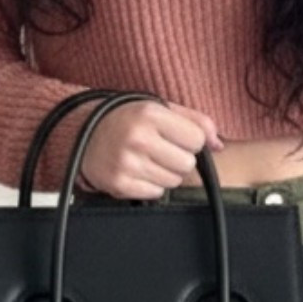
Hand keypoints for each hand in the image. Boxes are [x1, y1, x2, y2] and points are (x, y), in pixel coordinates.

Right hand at [76, 98, 224, 198]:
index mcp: (150, 114)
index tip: (175, 138)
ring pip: (173, 181)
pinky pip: (156, 193)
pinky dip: (151, 185)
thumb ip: (195, 121)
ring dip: (166, 173)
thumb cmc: (127, 120)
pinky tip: (138, 171)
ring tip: (148, 160)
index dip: (190, 141)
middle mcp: (138, 138)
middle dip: (179, 159)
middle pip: (187, 163)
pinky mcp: (120, 184)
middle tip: (161, 151)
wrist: (83, 134)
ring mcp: (128, 163)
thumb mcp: (159, 109)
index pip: (197, 139)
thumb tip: (219, 145)